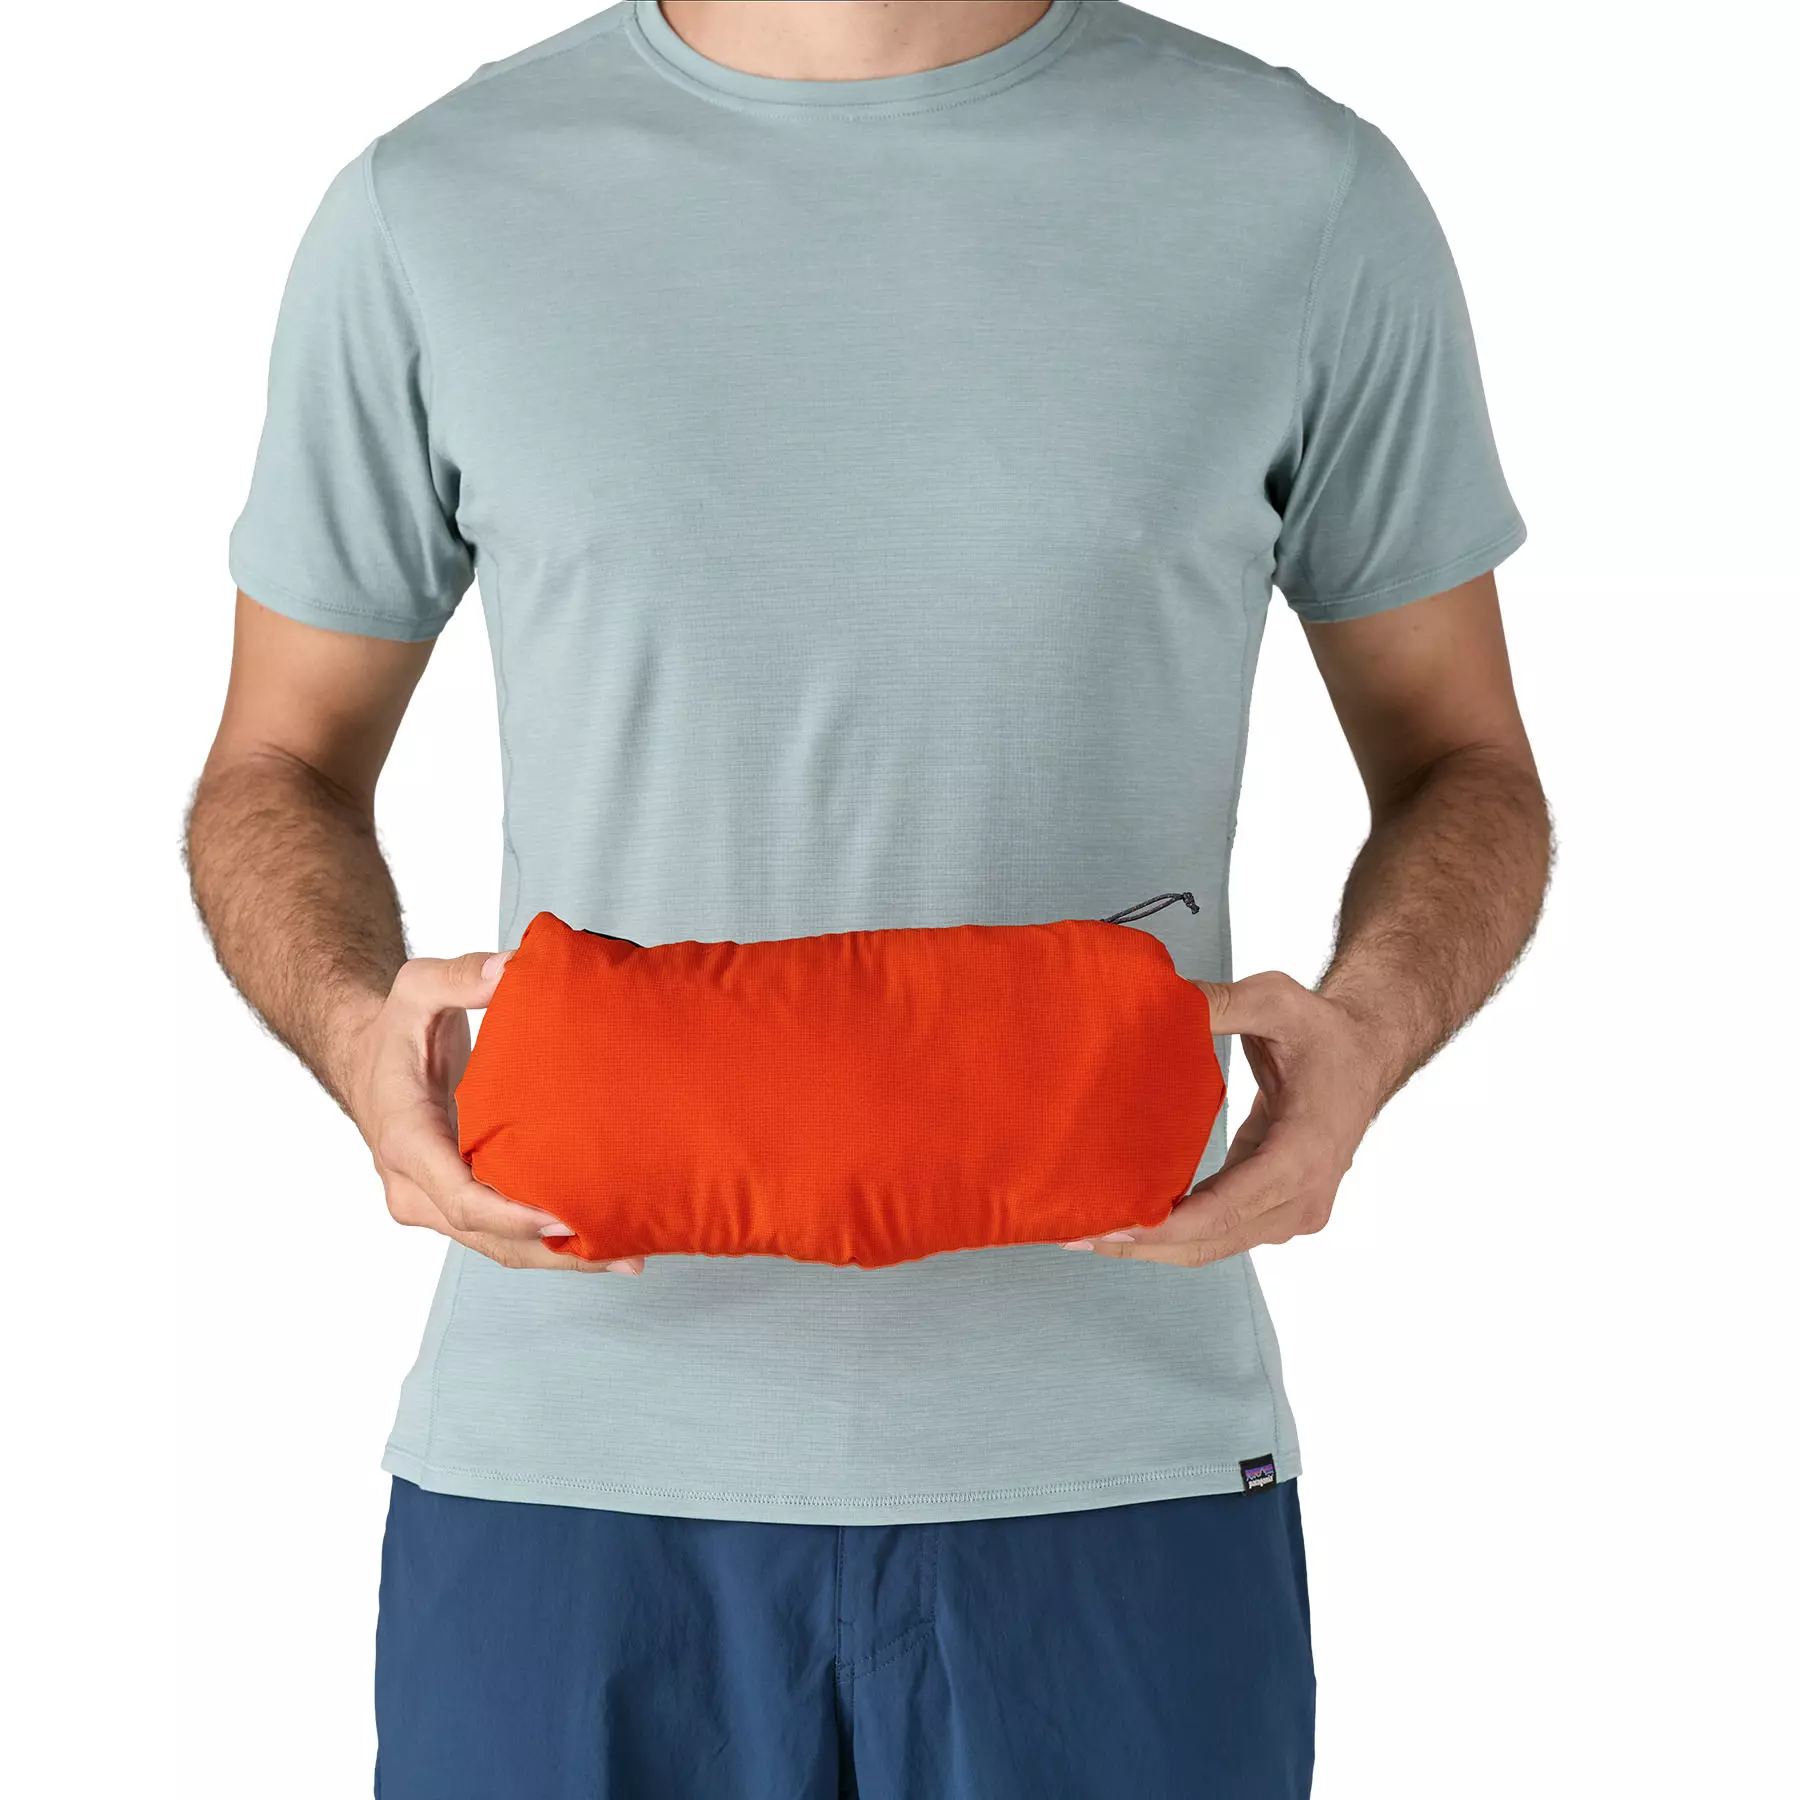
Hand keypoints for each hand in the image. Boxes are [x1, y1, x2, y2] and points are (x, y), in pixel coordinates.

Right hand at [343, 952, 642, 1274]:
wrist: (362, 1053)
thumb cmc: (393, 1023)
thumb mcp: (417, 985)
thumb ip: (462, 975)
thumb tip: (510, 967)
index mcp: (404, 1139)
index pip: (460, 1196)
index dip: (512, 1215)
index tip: (562, 1218)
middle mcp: (412, 1185)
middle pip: (485, 1236)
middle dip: (552, 1250)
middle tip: (621, 1253)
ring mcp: (430, 1201)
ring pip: (494, 1245)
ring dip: (558, 1256)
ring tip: (627, 1257)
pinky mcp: (452, 1203)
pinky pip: (498, 1233)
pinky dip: (545, 1242)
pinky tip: (601, 1241)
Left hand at [1067, 972, 1398, 1267]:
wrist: (1369, 1054)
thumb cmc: (1325, 1030)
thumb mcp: (1277, 1001)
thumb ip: (1222, 1003)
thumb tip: (1163, 1000)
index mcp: (1302, 1154)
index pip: (1227, 1208)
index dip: (1166, 1227)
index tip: (1113, 1227)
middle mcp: (1301, 1197)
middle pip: (1211, 1241)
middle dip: (1142, 1245)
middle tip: (1073, 1233)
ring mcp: (1294, 1211)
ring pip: (1213, 1247)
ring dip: (1152, 1247)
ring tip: (1086, 1232)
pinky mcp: (1278, 1209)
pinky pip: (1220, 1233)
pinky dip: (1174, 1234)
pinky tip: (1127, 1220)